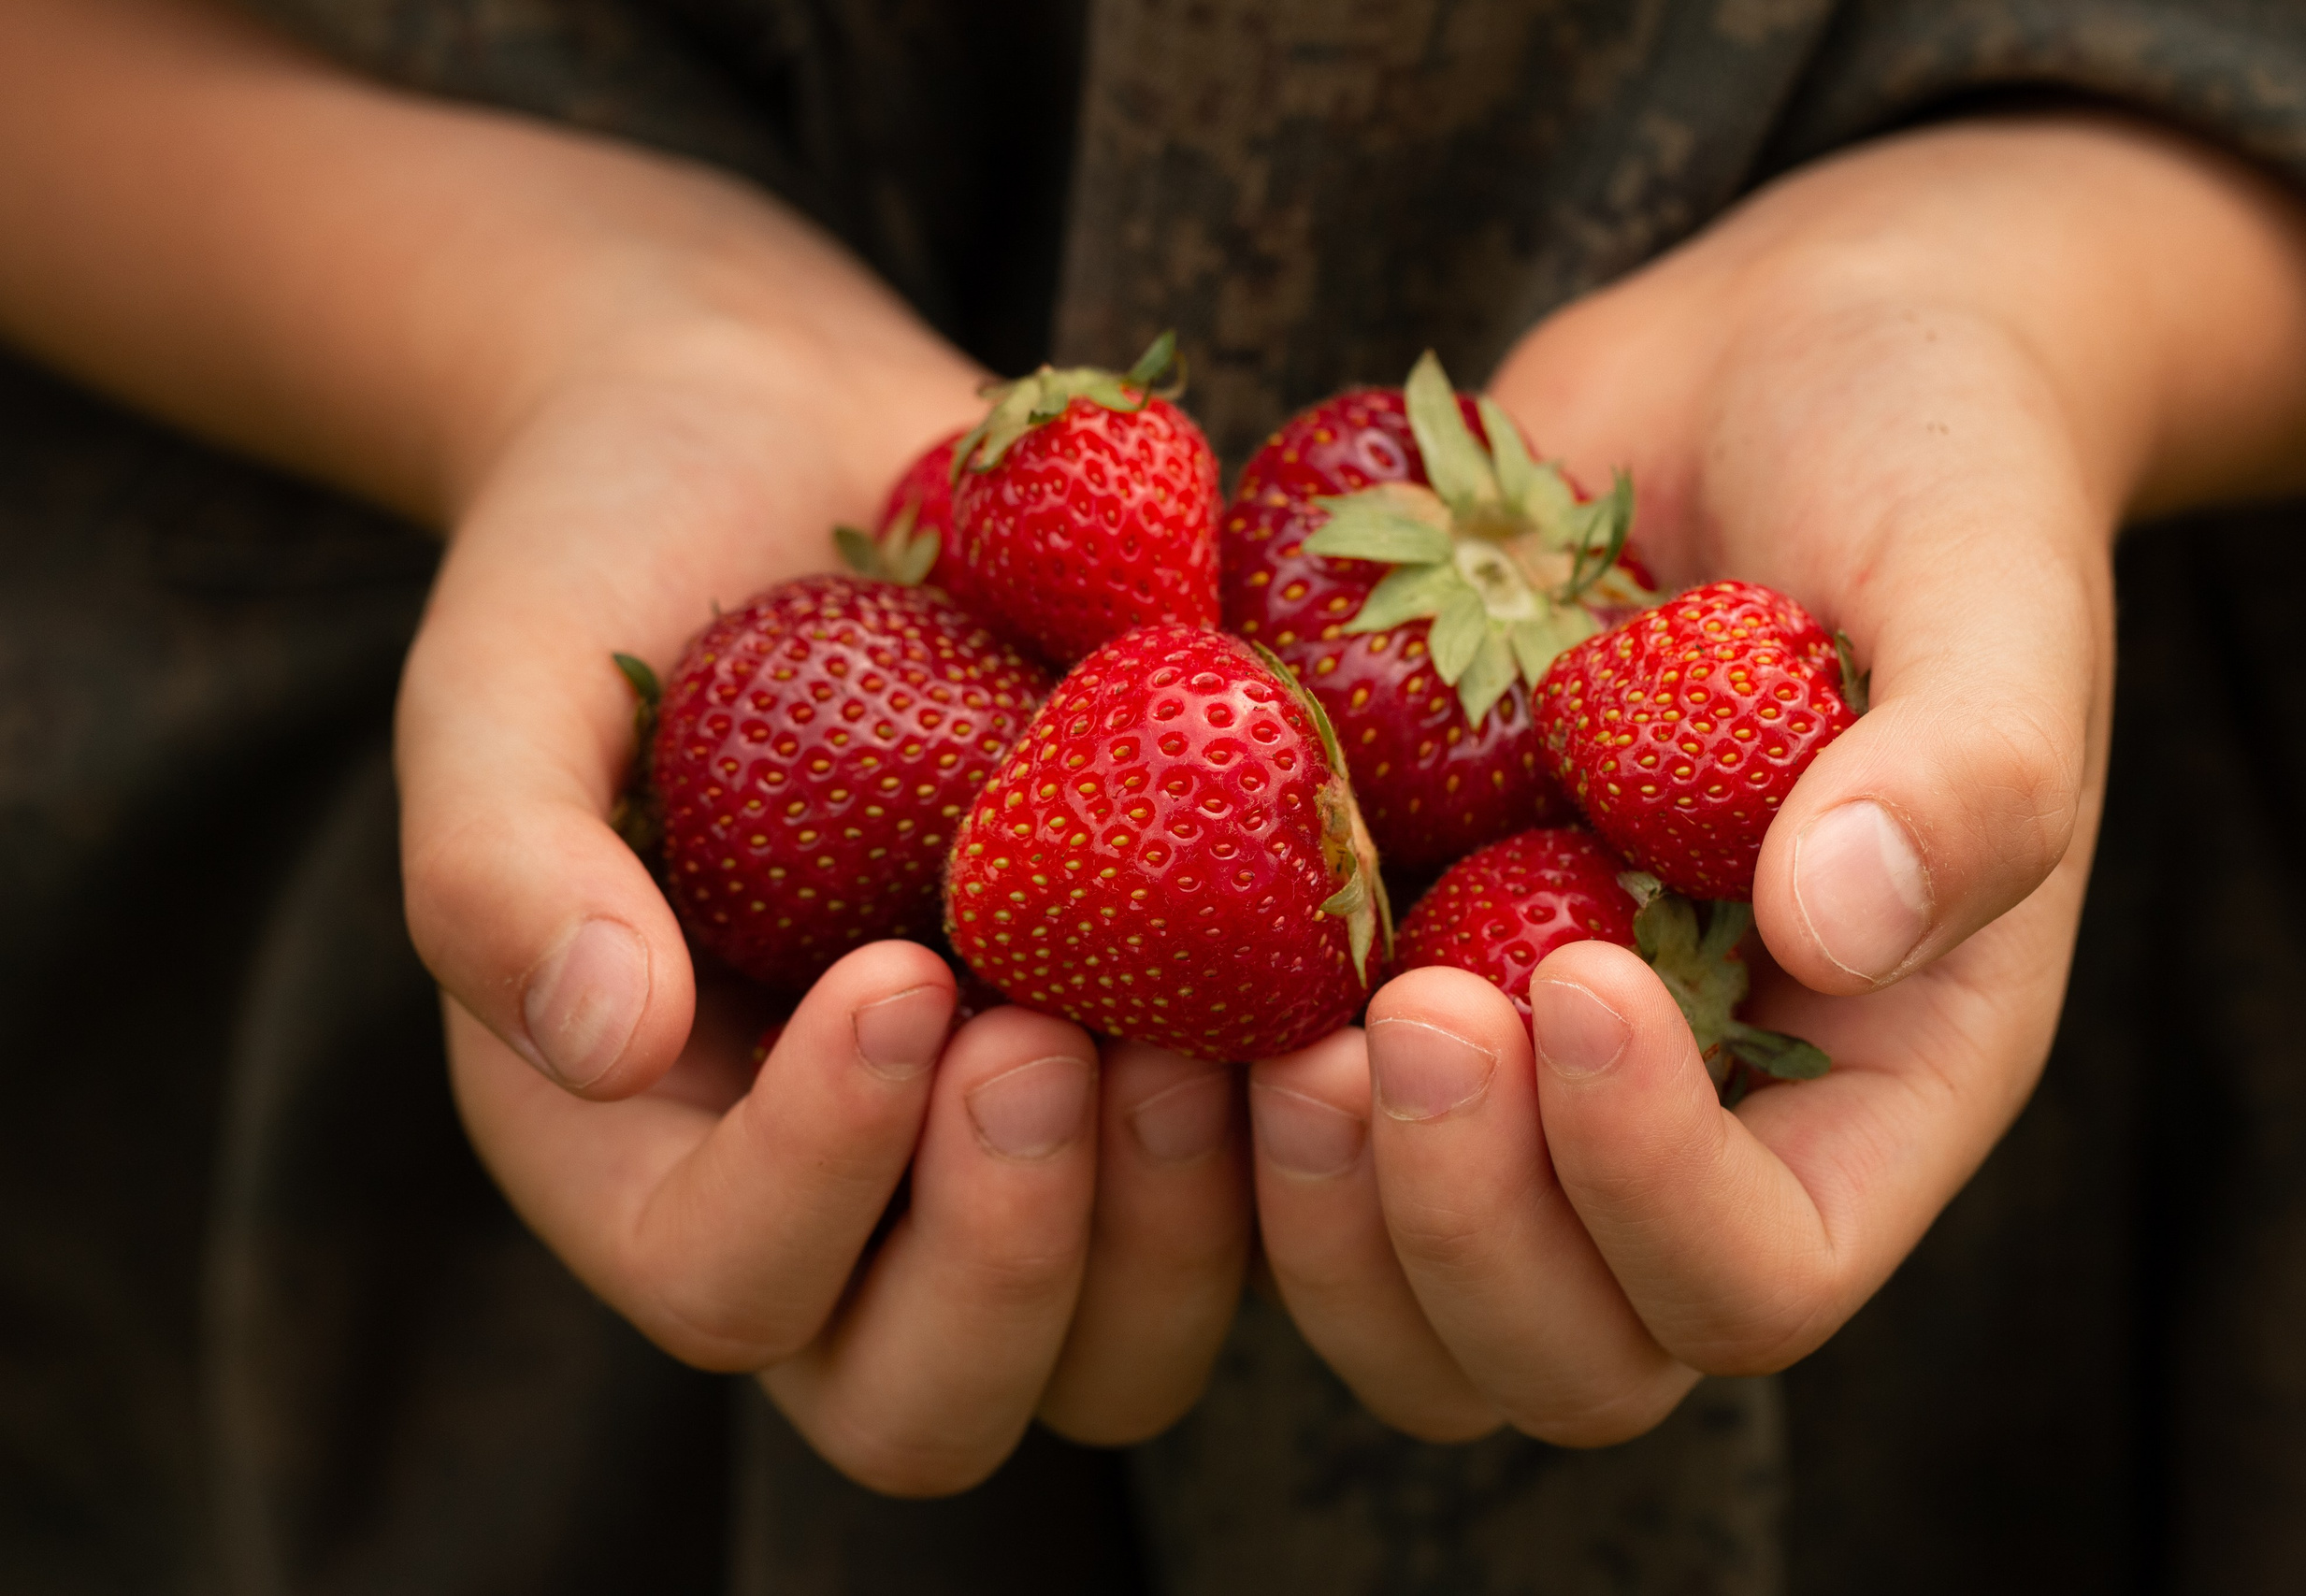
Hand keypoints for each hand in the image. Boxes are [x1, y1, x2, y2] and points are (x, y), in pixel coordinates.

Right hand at [0, 0, 1256, 1487]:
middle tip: (1051, 1041)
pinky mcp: (1159, 1067)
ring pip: (1117, 1350)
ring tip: (1212, 1031)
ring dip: (1177, 1228)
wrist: (798, 450)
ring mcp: (1014, 1149)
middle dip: (1007, 1254)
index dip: (817, 1179)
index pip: (725, 1280)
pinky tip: (1333, 997)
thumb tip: (600, 1044)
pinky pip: (1262, 1204)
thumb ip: (497, 860)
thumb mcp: (507, 673)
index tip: (899, 977)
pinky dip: (1306, 1141)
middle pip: (928, 1399)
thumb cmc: (622, 555)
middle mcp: (842, 1192)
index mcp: (650, 1141)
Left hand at [1246, 110, 2305, 1439]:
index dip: (1648, 1192)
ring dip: (1310, 1209)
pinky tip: (1151, 947)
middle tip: (1397, 1013)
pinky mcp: (1380, 973)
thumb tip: (1838, 928)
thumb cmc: (1915, 455)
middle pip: (1558, 1351)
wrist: (1754, 367)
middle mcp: (1685, 1114)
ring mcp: (1516, 1062)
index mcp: (1866, 1077)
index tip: (1577, 980)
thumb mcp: (1988, 575)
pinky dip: (1204, 1099)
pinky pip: (1269, 1134)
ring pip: (1389, 1294)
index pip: (1755, 1279)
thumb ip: (1965, 763)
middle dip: (1455, 1226)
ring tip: (1275, 1022)